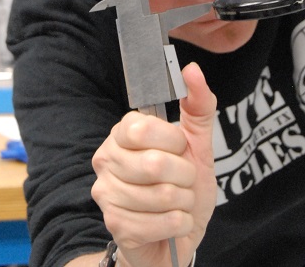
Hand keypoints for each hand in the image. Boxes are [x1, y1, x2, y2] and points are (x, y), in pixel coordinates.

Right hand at [91, 63, 217, 266]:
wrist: (178, 234)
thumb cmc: (184, 185)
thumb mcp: (198, 143)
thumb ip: (198, 105)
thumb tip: (191, 69)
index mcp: (123, 133)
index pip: (143, 127)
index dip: (173, 141)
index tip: (180, 149)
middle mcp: (106, 159)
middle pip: (155, 163)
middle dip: (185, 176)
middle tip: (183, 180)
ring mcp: (106, 194)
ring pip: (161, 195)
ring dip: (184, 201)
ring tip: (177, 201)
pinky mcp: (115, 226)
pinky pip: (162, 222)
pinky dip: (180, 223)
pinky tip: (173, 221)